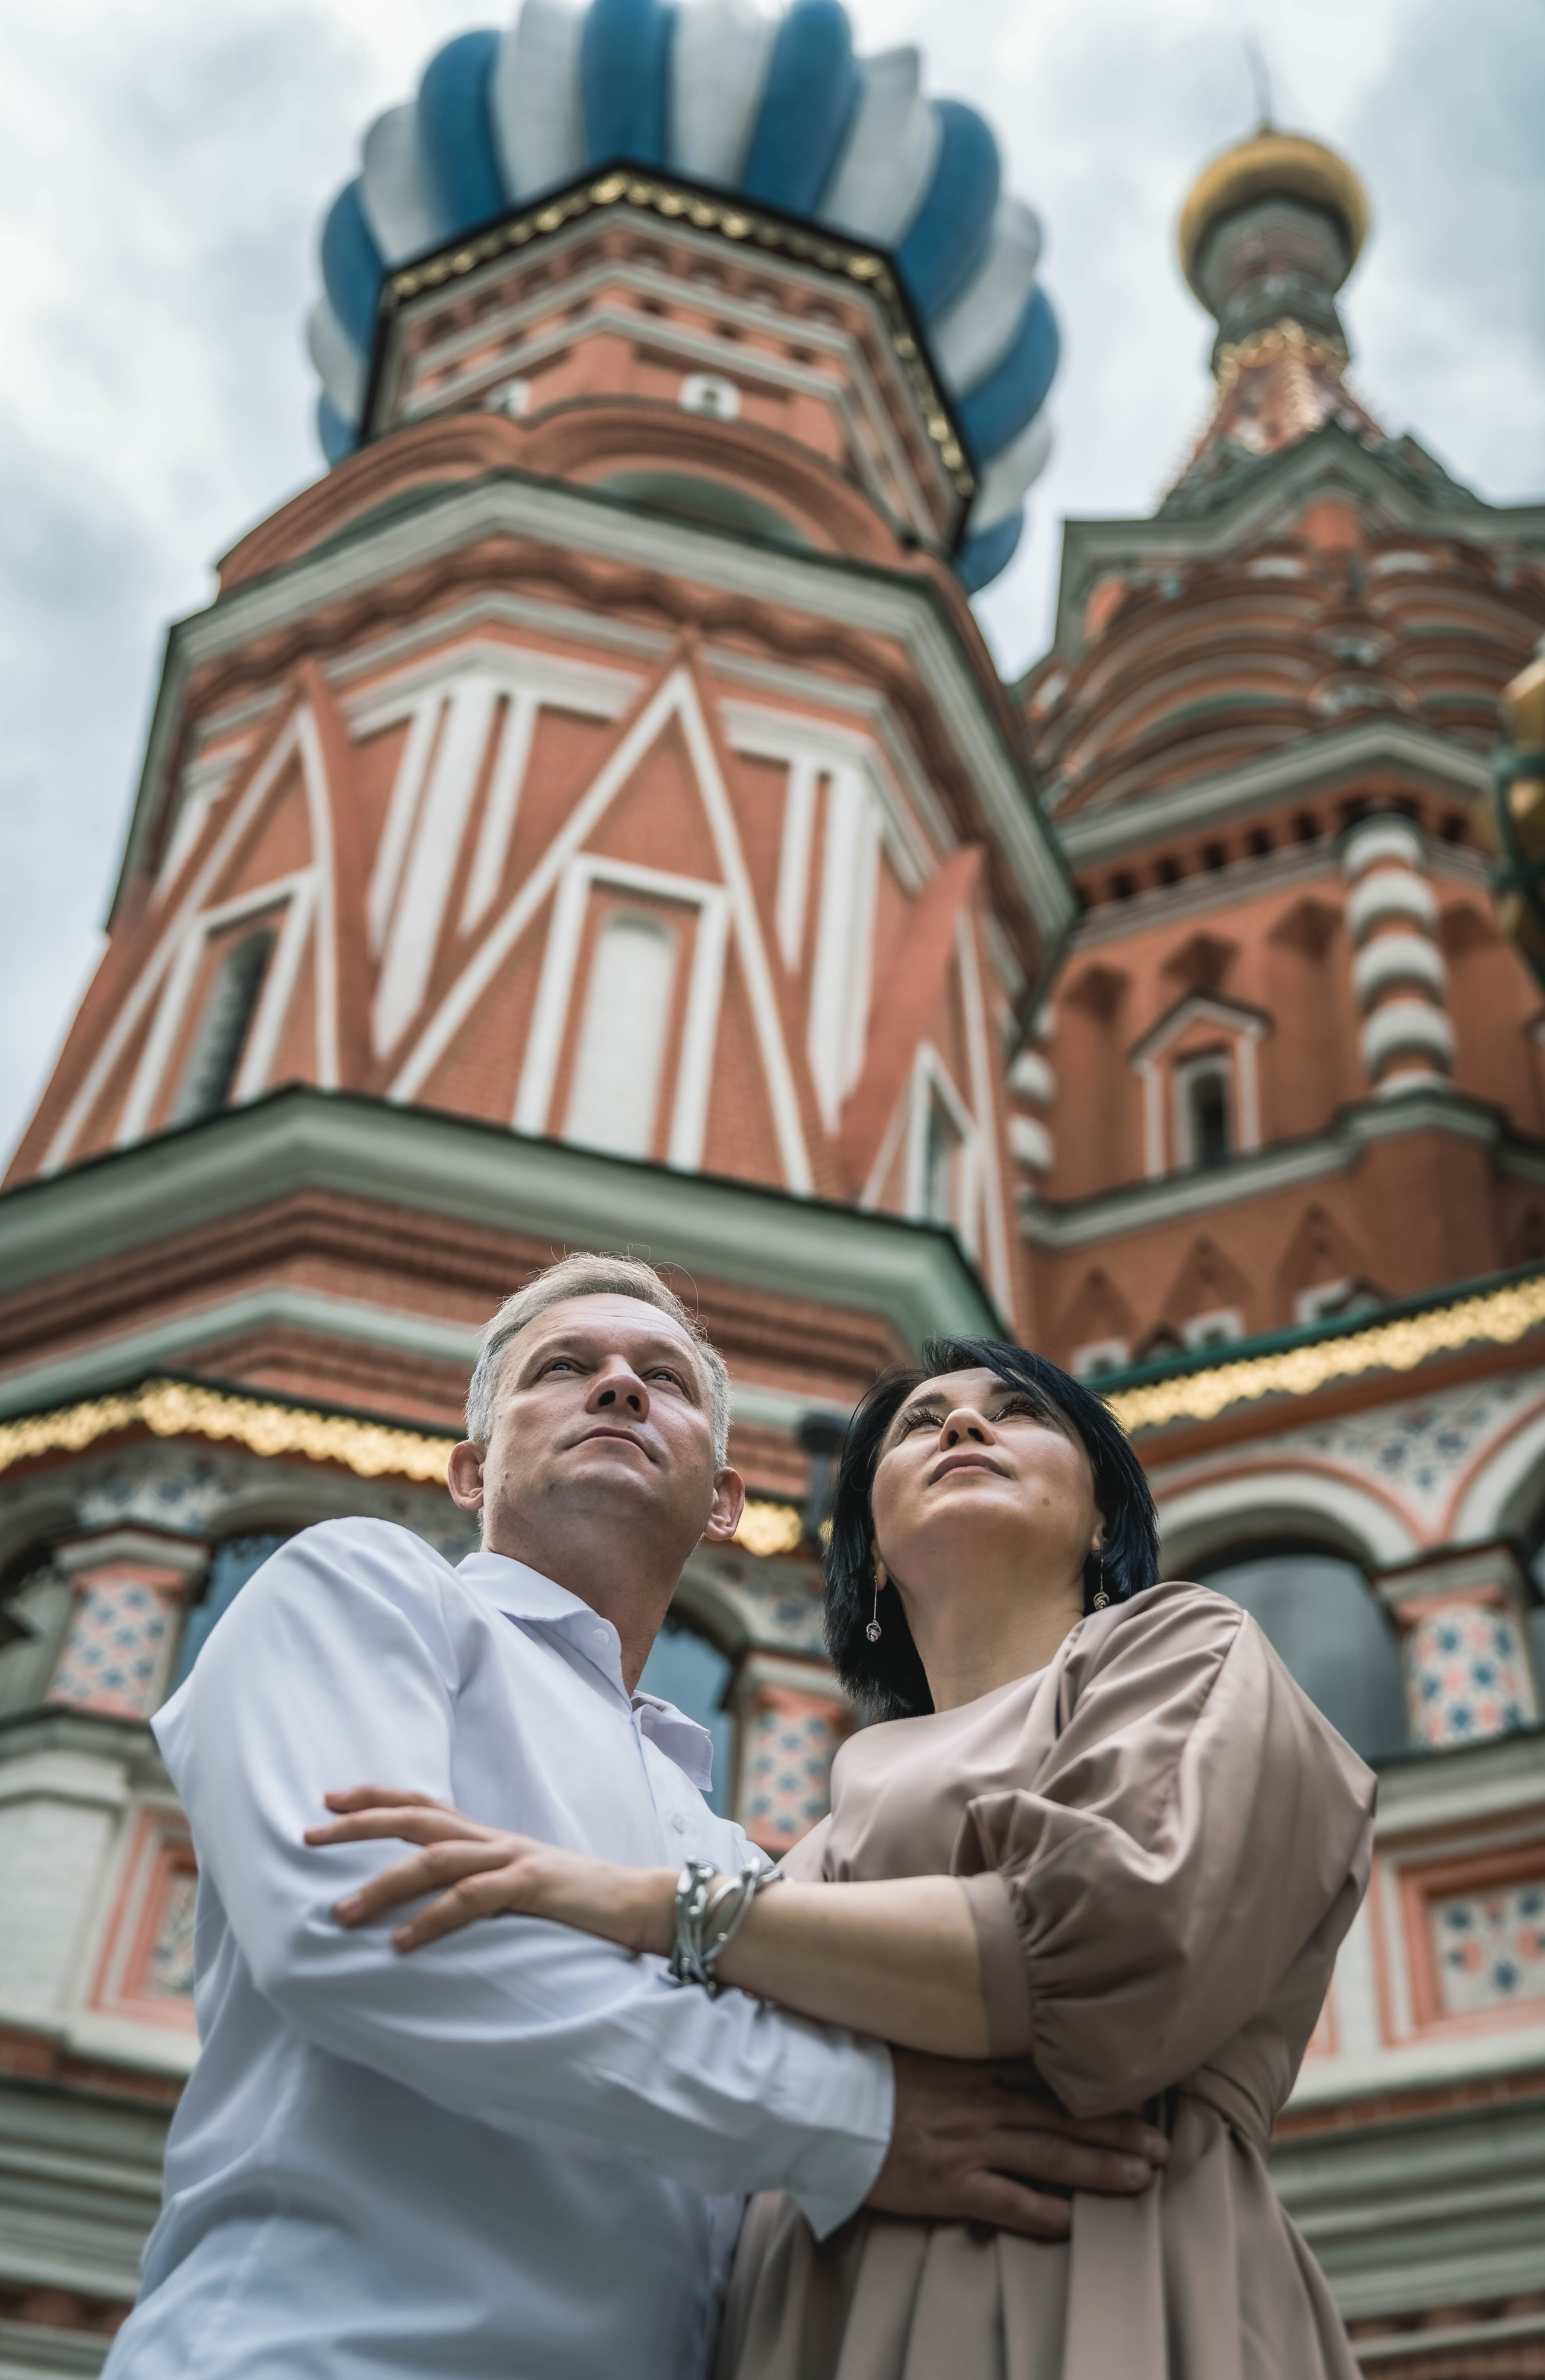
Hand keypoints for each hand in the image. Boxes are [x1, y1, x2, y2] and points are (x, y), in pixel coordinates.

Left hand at [305, 1786, 672, 1954]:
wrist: (643, 1905)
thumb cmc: (578, 1904)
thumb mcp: (518, 1888)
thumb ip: (478, 1885)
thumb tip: (431, 1903)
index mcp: (489, 1837)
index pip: (423, 1803)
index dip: (376, 1796)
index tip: (328, 1799)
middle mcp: (495, 1838)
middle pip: (417, 1817)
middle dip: (359, 1823)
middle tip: (308, 1834)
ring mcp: (515, 1858)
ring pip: (435, 1859)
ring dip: (382, 1884)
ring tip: (339, 1913)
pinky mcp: (534, 1886)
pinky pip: (473, 1899)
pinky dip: (432, 1920)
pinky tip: (401, 1943)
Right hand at [869, 2050, 1167, 2240]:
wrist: (822, 2099)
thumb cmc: (865, 2065)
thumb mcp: (917, 2037)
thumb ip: (957, 2036)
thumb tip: (988, 2024)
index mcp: (975, 2064)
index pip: (1048, 2075)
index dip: (1095, 2087)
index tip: (1138, 2091)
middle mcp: (982, 2101)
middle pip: (1063, 2116)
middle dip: (1117, 2130)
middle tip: (1162, 2144)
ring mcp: (969, 2143)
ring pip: (1048, 2155)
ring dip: (1099, 2167)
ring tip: (1142, 2178)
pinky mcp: (949, 2184)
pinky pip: (1005, 2201)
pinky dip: (1041, 2211)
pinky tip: (1072, 2220)